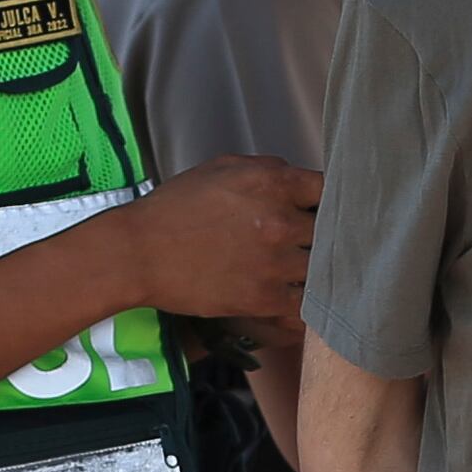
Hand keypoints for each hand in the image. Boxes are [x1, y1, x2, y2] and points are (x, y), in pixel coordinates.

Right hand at [119, 155, 316, 321]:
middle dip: (325, 239)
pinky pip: (306, 304)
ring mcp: (275, 261)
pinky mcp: (264, 297)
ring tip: (310, 274)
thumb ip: (267, 169)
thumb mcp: (222, 168)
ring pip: (323, 269)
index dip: (330, 203)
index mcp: (273, 181)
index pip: (329, 190)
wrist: (140, 252)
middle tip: (318, 246)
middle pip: (332, 232)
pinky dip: (308, 304)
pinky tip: (303, 300)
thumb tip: (297, 179)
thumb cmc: (176, 207)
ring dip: (318, 272)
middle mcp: (280, 220)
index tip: (325, 212)